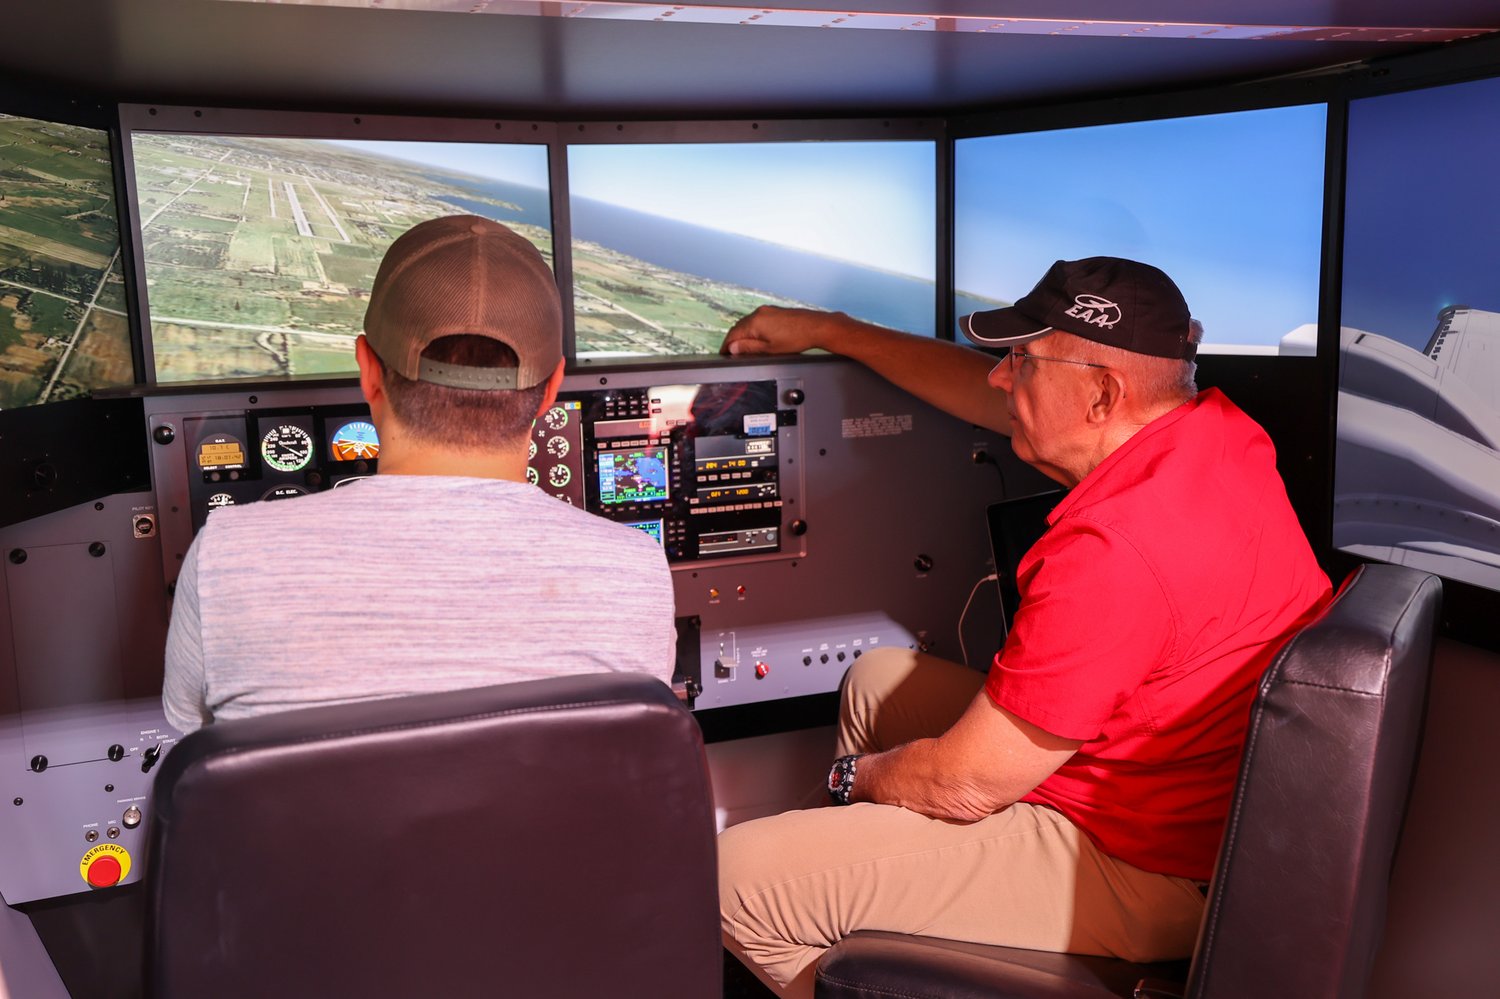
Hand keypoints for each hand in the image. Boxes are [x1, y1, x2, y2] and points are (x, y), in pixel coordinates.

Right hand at [720, 305, 840, 356]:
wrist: (816, 327)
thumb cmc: (796, 339)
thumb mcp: (769, 349)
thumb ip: (749, 348)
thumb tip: (733, 348)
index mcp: (755, 322)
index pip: (733, 335)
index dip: (726, 346)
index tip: (723, 354)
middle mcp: (758, 313)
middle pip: (739, 327)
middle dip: (733, 340)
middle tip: (730, 352)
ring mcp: (767, 310)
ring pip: (748, 323)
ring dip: (743, 334)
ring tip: (742, 347)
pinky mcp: (774, 311)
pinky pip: (757, 320)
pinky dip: (753, 329)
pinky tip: (756, 337)